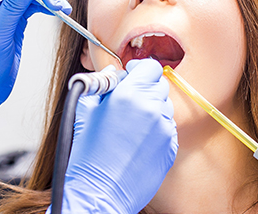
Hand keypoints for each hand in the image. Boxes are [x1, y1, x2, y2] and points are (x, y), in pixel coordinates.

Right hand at [57, 59, 177, 213]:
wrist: (100, 191)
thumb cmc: (88, 153)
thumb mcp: (86, 109)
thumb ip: (104, 85)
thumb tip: (115, 75)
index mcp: (130, 94)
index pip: (151, 67)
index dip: (140, 69)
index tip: (132, 74)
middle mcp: (151, 108)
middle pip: (159, 85)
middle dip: (145, 88)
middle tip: (128, 100)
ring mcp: (164, 128)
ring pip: (165, 106)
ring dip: (151, 108)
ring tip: (130, 125)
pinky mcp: (171, 146)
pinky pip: (168, 128)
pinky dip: (156, 129)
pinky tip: (137, 140)